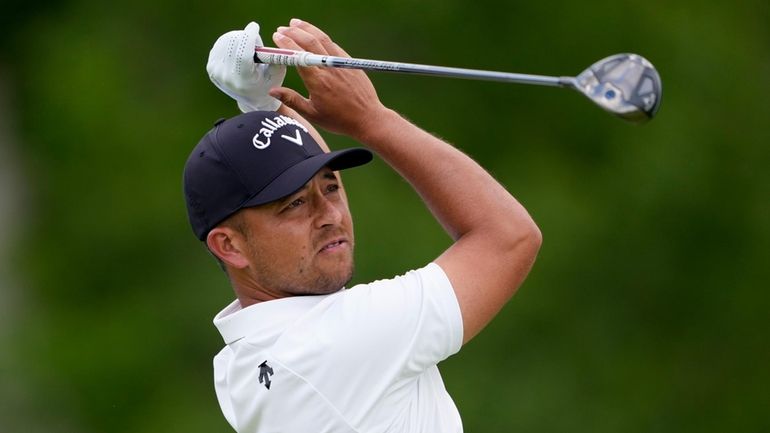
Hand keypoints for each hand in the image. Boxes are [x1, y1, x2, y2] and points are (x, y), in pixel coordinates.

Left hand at [207, 22, 285, 111]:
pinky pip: (221, 44)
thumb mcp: (277, 73)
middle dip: (247, 37)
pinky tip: (240, 50)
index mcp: (244, 81)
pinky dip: (232, 42)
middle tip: (256, 42)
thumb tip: (278, 39)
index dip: (248, 38)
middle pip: (234, 44)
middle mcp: (227, 78)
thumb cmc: (268, 83)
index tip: (254, 26)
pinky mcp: (211, 68)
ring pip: (227, 41)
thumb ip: (277, 58)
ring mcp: (216, 73)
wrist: (251, 98)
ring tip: (249, 49)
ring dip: (240, 39)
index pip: (243, 55)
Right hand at [268, 19, 388, 139]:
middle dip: (293, 32)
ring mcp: (341, 64)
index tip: (276, 37)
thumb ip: (292, 100)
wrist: (368, 118)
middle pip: (309, 42)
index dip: (286, 43)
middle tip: (282, 29)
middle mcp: (329, 69)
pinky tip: (315, 35)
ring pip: (323, 39)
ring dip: (307, 29)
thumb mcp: (312, 114)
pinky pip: (334, 46)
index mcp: (317, 81)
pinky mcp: (350, 63)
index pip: (298, 56)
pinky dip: (322, 37)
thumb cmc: (339, 120)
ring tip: (295, 23)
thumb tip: (273, 91)